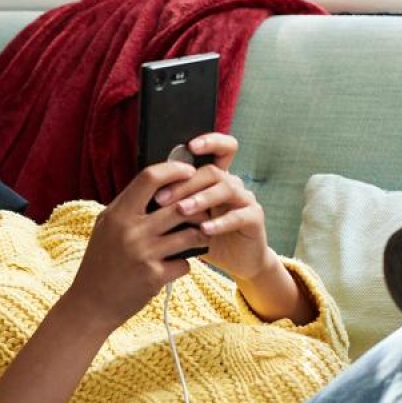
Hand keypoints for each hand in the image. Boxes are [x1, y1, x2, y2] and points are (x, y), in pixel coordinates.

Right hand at [63, 161, 203, 330]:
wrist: (90, 304)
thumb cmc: (100, 263)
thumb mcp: (106, 228)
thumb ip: (128, 209)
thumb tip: (158, 188)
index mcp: (117, 214)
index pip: (149, 178)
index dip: (174, 170)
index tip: (189, 172)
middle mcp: (130, 230)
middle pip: (179, 206)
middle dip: (198, 207)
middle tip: (205, 210)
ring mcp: (144, 253)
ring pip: (190, 235)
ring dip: (199, 236)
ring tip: (198, 237)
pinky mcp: (154, 276)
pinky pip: (186, 263)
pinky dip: (186, 263)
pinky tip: (176, 266)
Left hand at [149, 133, 275, 283]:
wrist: (235, 260)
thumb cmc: (205, 235)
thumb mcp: (188, 216)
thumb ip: (176, 199)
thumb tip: (147, 190)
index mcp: (217, 178)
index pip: (221, 149)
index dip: (210, 141)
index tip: (190, 146)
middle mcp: (232, 183)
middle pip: (213, 171)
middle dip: (186, 183)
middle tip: (162, 198)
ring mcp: (245, 199)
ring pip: (226, 188)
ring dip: (201, 198)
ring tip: (181, 210)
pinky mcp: (254, 219)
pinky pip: (239, 215)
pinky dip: (220, 222)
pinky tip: (205, 229)